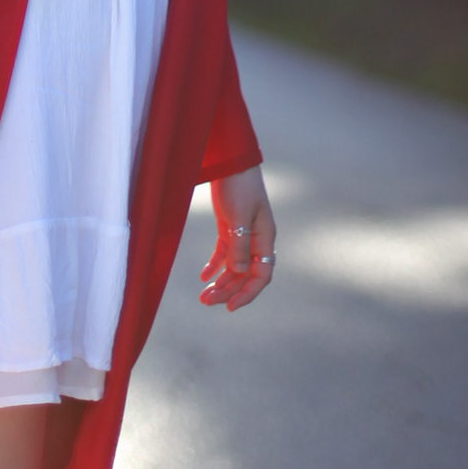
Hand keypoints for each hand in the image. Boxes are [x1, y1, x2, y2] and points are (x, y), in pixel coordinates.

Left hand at [200, 164, 275, 312]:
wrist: (230, 160)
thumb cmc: (238, 185)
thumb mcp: (238, 216)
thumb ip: (239, 245)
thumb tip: (240, 273)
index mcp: (265, 238)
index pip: (262, 275)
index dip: (248, 294)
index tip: (230, 307)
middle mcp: (256, 240)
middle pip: (246, 275)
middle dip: (228, 291)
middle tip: (206, 302)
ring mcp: (242, 234)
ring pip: (234, 267)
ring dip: (220, 282)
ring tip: (202, 296)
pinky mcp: (229, 228)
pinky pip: (224, 254)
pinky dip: (214, 266)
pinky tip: (203, 277)